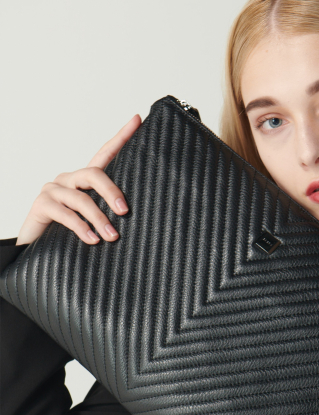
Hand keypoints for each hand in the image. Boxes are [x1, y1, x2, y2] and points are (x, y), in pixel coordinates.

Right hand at [16, 114, 141, 245]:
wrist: (39, 249)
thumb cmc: (70, 233)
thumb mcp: (93, 221)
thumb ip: (108, 213)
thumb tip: (132, 216)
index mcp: (84, 180)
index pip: (105, 153)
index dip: (121, 137)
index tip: (137, 119)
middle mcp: (69, 179)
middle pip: (94, 174)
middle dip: (111, 192)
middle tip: (125, 211)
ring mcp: (53, 190)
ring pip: (82, 199)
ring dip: (99, 219)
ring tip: (112, 237)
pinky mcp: (42, 204)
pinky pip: (66, 214)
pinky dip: (82, 228)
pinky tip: (93, 240)